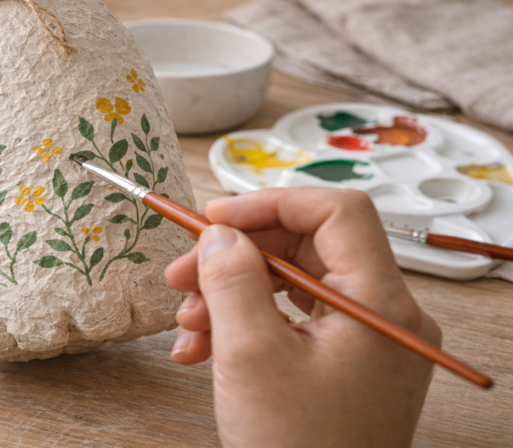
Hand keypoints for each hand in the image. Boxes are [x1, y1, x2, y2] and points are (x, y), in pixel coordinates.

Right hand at [165, 189, 439, 447]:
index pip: (336, 213)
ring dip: (231, 294)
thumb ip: (232, 280)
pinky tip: (201, 347)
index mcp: (381, 304)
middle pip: (306, 247)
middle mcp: (385, 315)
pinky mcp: (348, 363)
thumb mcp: (251, 356)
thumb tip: (219, 233)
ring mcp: (368, 341)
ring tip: (187, 325)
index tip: (213, 219)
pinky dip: (246, 323)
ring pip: (292, 284)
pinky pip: (294, 319)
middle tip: (181, 273)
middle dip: (235, 256)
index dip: (269, 204)